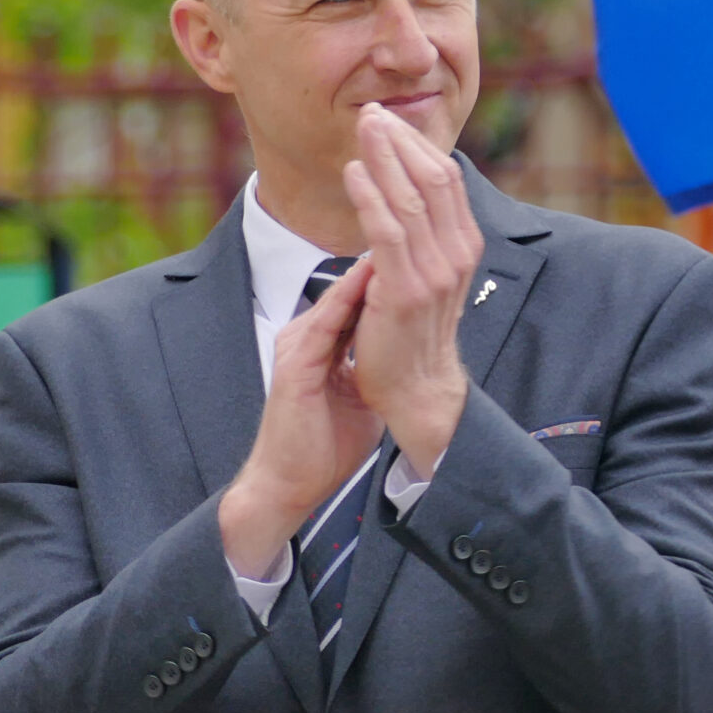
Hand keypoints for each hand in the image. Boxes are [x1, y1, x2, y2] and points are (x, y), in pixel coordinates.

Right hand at [220, 256, 381, 578]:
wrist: (288, 483)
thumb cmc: (326, 445)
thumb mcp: (360, 395)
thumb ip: (376, 366)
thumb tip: (408, 353)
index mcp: (322, 342)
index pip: (361, 297)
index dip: (392, 274)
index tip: (424, 251)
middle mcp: (307, 335)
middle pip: (350, 288)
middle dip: (382, 261)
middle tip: (413, 229)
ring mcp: (298, 346)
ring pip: (338, 297)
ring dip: (367, 269)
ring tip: (396, 237)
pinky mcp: (296, 365)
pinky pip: (325, 323)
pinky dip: (348, 299)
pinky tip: (371, 279)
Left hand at [343, 103, 483, 475]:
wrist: (418, 390)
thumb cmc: (413, 332)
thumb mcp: (430, 276)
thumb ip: (424, 237)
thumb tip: (405, 195)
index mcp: (464, 246)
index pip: (445, 178)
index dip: (417, 145)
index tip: (389, 120)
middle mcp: (456, 254)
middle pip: (432, 178)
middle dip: (400, 141)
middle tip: (372, 112)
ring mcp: (434, 273)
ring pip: (410, 198)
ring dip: (384, 157)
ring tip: (361, 128)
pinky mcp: (404, 290)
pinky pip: (387, 233)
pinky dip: (370, 198)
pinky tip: (354, 173)